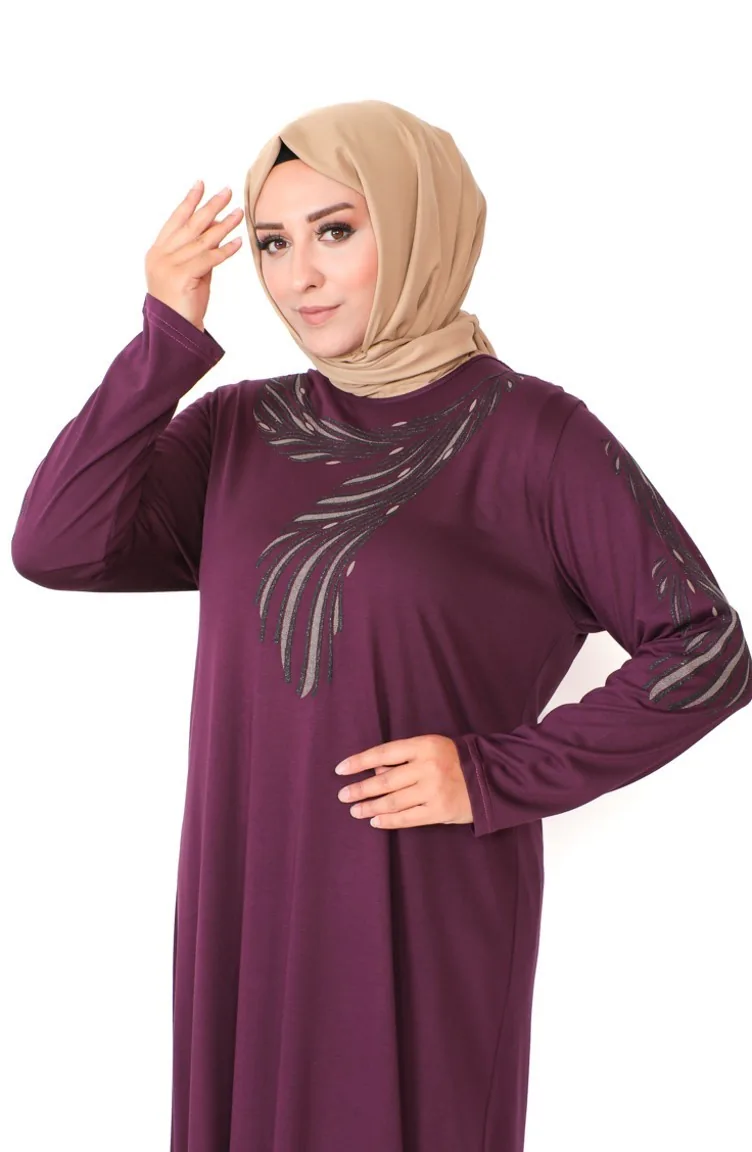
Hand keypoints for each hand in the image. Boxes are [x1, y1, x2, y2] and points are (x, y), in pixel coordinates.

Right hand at [144, 180, 243, 331]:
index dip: (189, 202)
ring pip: (202, 240)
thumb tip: (217, 233)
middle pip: (190, 225)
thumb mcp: (189, 274)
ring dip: (223, 224)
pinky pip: (209, 259)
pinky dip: (225, 250)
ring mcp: (169, 266)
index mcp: (157, 252)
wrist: (174, 333)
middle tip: (227, 191)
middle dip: (210, 206)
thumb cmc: (182, 306)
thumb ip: (198, 254)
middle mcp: (160, 256)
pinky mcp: (182, 277)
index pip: (175, 221)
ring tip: (239, 212)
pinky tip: (237, 241)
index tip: (201, 184)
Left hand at [334, 735, 472, 828]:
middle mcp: (427, 767)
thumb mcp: (430, 748)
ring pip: (393, 801)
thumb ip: (403, 758)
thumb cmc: (454, 760)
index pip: (383, 753)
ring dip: (370, 807)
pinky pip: (408, 818)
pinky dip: (389, 820)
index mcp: (423, 746)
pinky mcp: (439, 811)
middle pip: (385, 780)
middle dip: (360, 789)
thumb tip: (373, 769)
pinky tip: (375, 821)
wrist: (490, 778)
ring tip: (355, 811)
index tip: (340, 769)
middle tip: (342, 796)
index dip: (359, 761)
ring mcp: (433, 790)